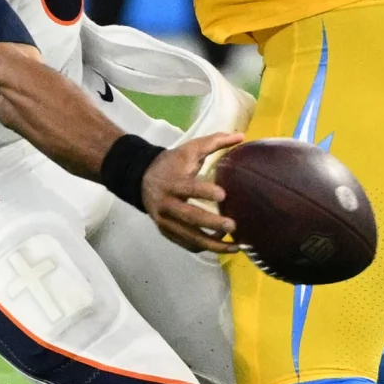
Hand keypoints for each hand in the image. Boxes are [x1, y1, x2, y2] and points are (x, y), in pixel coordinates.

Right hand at [142, 131, 243, 253]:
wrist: (141, 178)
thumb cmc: (172, 163)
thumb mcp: (190, 149)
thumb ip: (215, 142)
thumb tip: (242, 136)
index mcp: (173, 182)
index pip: (188, 188)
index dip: (204, 192)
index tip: (223, 195)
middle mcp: (167, 204)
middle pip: (190, 217)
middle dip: (212, 223)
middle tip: (234, 226)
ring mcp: (165, 221)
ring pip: (189, 237)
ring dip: (213, 244)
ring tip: (235, 246)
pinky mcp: (166, 231)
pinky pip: (186, 244)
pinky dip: (203, 247)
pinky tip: (221, 247)